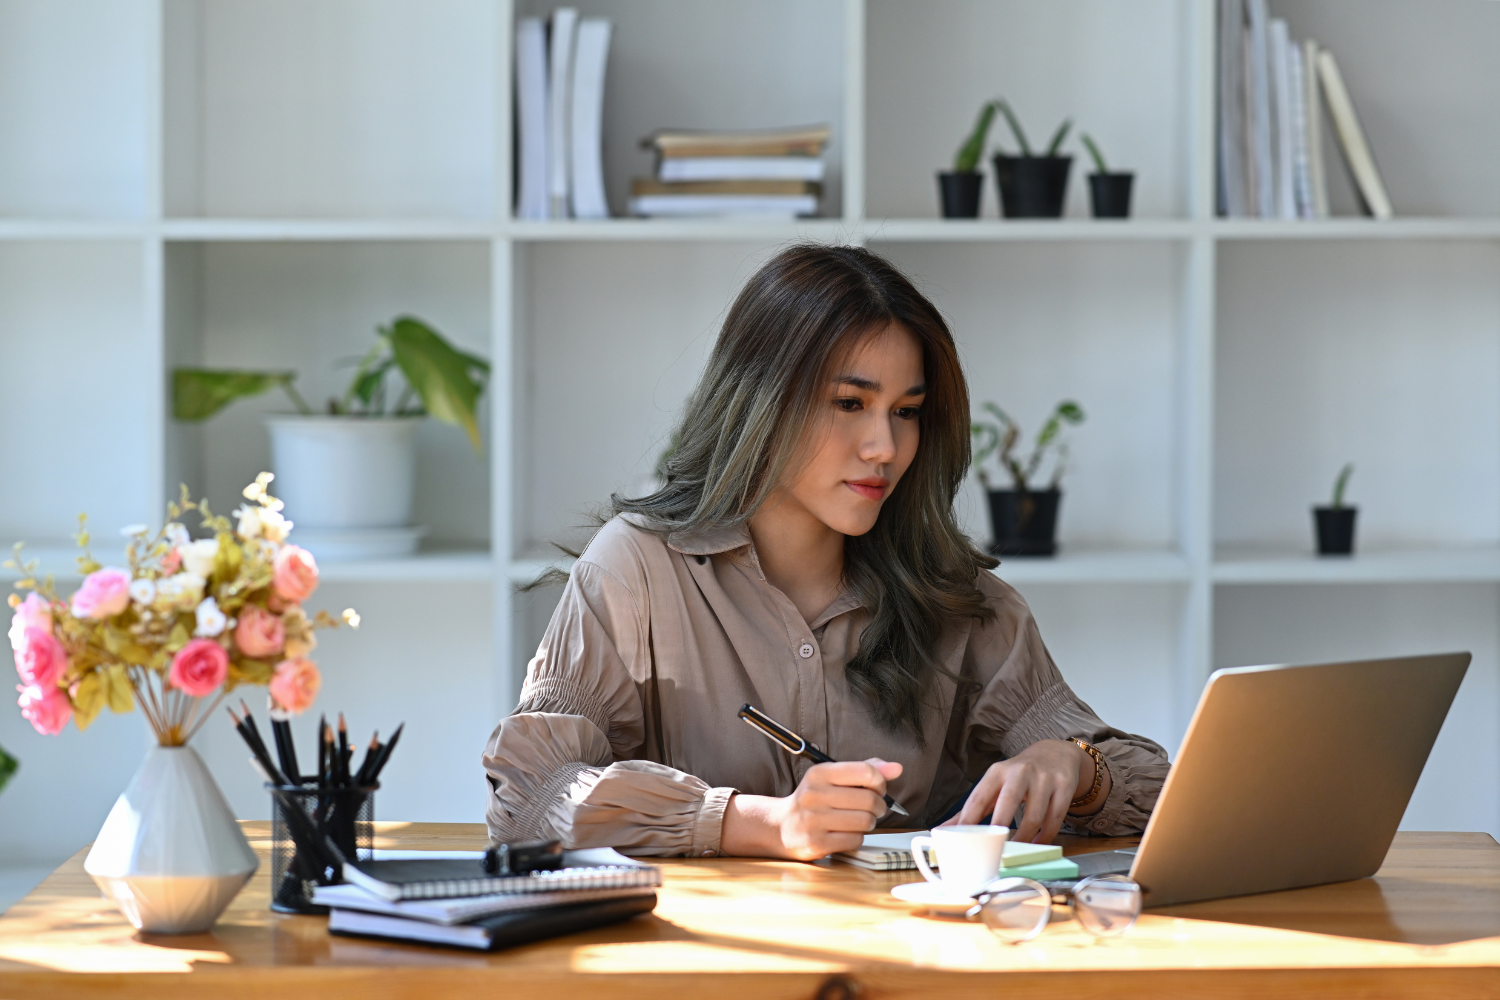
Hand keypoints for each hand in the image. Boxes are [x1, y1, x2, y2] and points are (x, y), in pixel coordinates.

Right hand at [721, 758, 902, 860]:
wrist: (781, 826)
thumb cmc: (815, 800)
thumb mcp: (833, 778)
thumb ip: (865, 770)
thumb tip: (896, 768)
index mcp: (820, 773)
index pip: (865, 771)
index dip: (880, 782)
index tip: (878, 788)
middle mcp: (814, 794)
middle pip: (869, 799)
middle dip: (879, 806)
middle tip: (873, 808)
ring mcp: (814, 820)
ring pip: (865, 821)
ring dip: (869, 823)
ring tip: (860, 820)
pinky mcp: (816, 843)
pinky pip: (855, 840)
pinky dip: (857, 837)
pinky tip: (846, 833)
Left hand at [942, 740, 1100, 843]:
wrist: (1055, 754)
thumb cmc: (1018, 775)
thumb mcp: (994, 784)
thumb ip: (973, 807)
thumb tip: (944, 830)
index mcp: (997, 772)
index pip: (979, 797)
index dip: (969, 819)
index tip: (961, 840)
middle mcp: (1020, 773)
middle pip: (1008, 803)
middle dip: (999, 827)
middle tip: (993, 849)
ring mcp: (1044, 779)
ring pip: (1034, 816)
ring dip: (1025, 838)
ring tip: (1018, 851)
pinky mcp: (1063, 787)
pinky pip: (1055, 819)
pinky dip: (1046, 836)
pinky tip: (1038, 844)